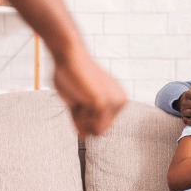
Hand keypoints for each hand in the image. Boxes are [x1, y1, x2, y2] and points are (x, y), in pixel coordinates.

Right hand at [0, 0, 127, 137]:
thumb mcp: (81, 100)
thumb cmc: (70, 74)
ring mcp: (114, 104)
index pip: (101, 127)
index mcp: (119, 100)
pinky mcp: (104, 104)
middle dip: (83, 120)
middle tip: (79, 97)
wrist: (68, 54)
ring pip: (94, 131)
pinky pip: (88, 127)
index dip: (85, 117)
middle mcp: (121, 102)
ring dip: (79, 118)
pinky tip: (78, 96)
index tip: (81, 96)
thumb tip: (84, 136)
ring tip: (79, 95)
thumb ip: (86, 118)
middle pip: (99, 132)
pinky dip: (77, 116)